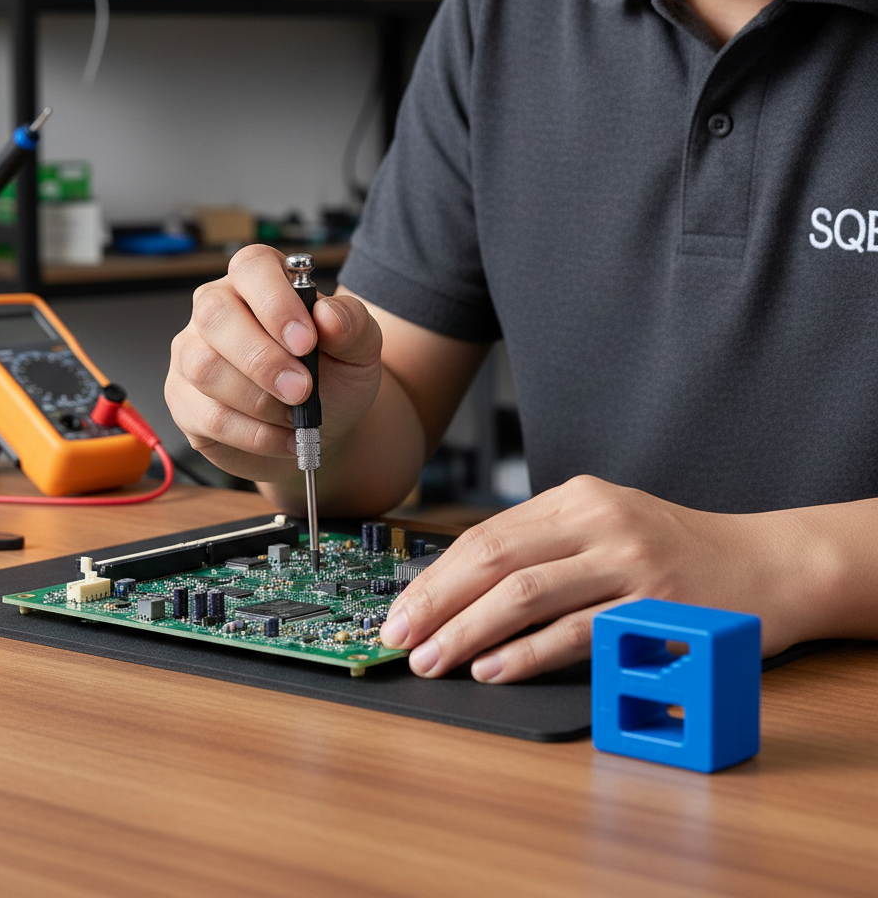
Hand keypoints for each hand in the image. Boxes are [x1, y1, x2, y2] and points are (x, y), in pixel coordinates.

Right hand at [165, 245, 382, 481]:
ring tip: (295, 416)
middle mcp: (218, 308)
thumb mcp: (360, 349)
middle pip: (215, 315)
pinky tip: (282, 437)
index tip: (306, 342)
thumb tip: (327, 316)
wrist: (323, 428)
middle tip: (302, 389)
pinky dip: (254, 434)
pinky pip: (208, 416)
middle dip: (262, 359)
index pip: (251, 267)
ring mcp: (193, 352)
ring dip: (259, 401)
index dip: (275, 302)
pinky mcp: (184, 399)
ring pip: (205, 368)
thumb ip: (352, 325)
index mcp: (260, 280)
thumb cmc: (335, 377)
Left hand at [379, 475, 827, 682]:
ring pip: (526, 594)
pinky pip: (577, 632)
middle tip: (401, 638)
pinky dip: (527, 653)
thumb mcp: (605, 524)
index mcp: (577, 496)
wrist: (766, 564)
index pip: (486, 535)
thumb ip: (544, 545)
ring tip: (433, 659)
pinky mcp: (656, 605)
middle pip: (495, 560)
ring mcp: (629, 561)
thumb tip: (458, 588)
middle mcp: (599, 520)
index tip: (399, 610)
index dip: (435, 577)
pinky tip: (492, 669)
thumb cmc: (674, 550)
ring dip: (469, 632)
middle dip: (437, 603)